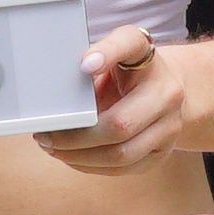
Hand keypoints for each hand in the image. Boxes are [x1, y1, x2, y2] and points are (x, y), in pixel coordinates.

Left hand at [38, 25, 193, 171]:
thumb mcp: (116, 52)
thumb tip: (65, 73)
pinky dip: (91, 166)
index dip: (108, 53)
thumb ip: (95, 56)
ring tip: (52, 148)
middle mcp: (167, 94)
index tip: (83, 65)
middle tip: (44, 135)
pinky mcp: (161, 153)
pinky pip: (123, 169)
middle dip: (75, 136)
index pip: (130, 45)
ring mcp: (169, 128)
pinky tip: (70, 157)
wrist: (167, 90)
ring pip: (120, 154)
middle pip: (119, 124)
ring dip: (79, 156)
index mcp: (149, 58)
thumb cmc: (129, 71)